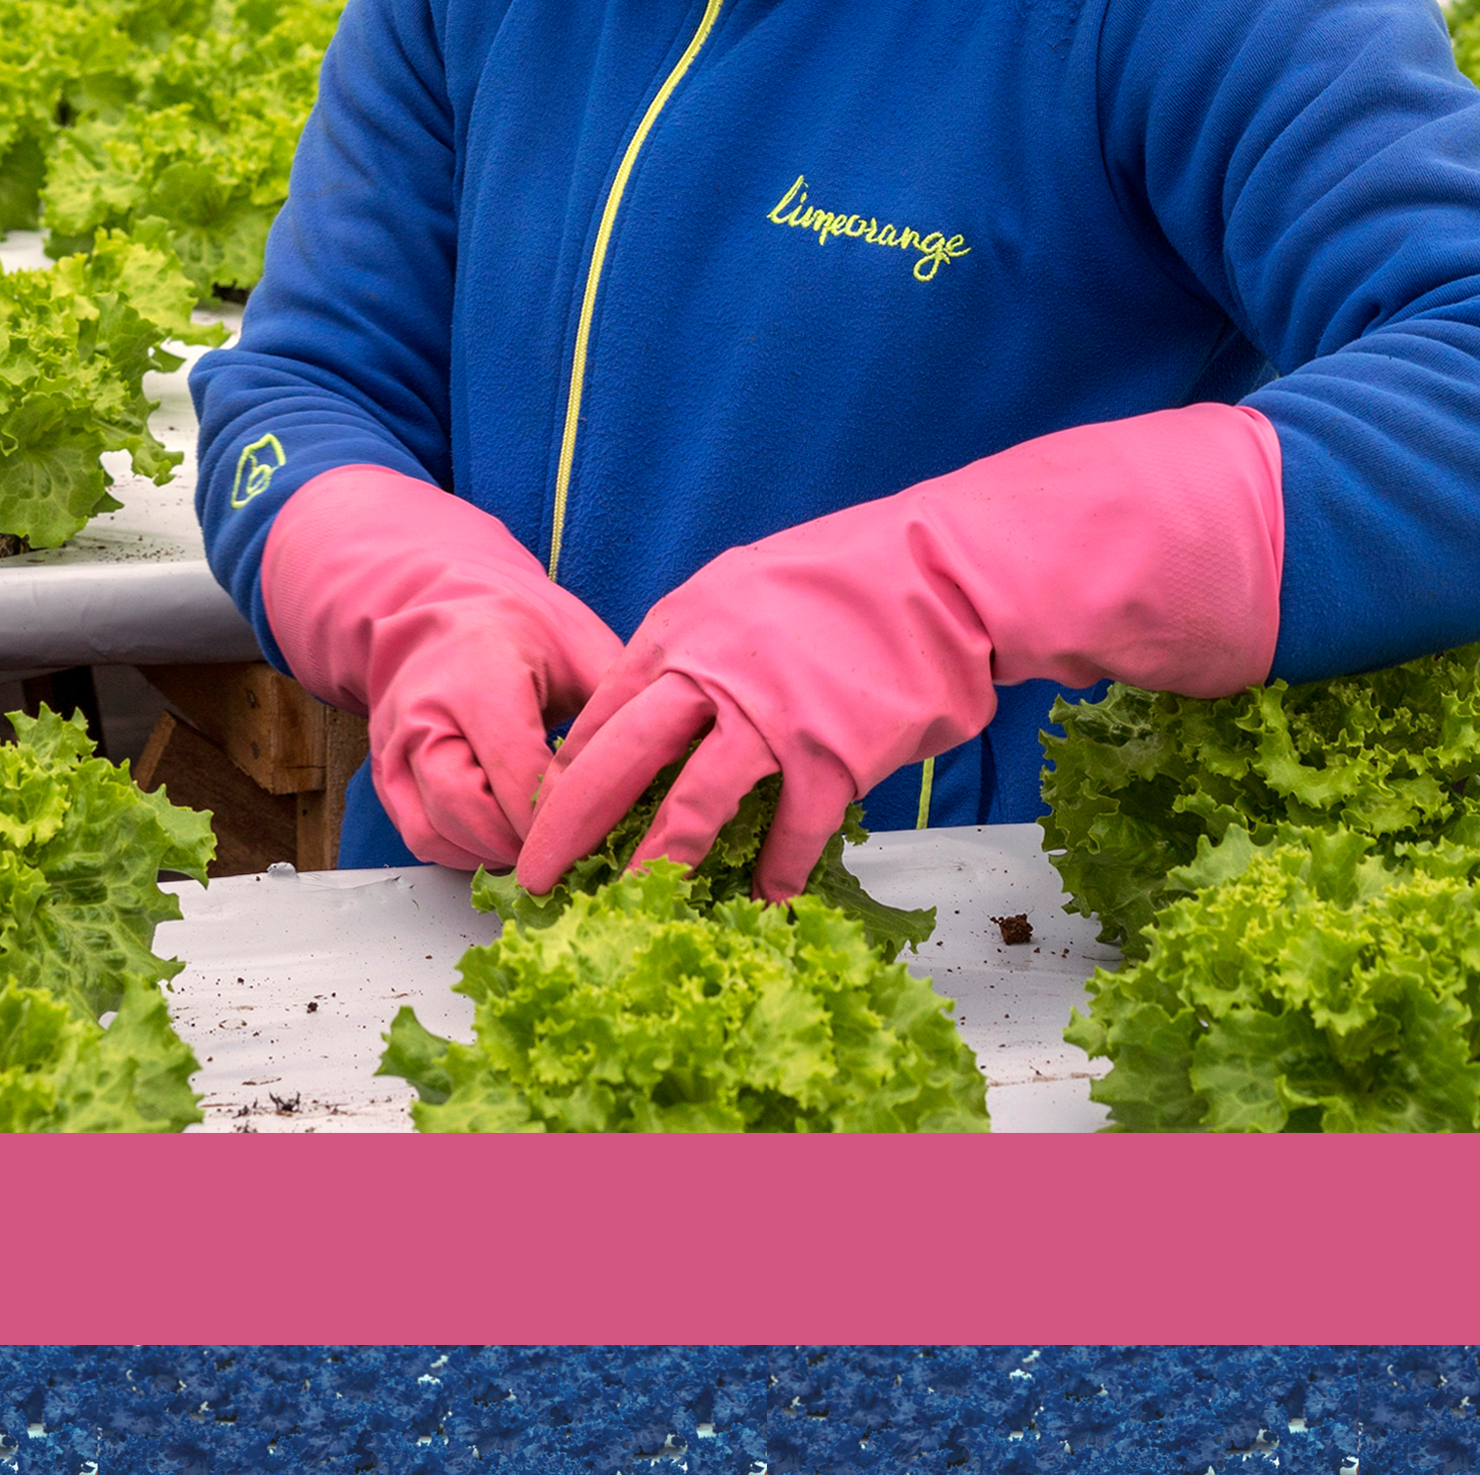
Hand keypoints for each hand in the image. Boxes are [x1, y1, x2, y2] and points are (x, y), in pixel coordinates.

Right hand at [257, 463, 628, 871]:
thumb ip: (618, 706)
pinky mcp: (386, 773)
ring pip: (438, 833)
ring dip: (493, 854)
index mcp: (478, 680)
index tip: (606, 837)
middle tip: (576, 855)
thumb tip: (674, 764)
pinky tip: (503, 841)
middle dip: (527, 847)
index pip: (520, 775)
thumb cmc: (516, 626)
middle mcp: (424, 716)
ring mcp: (396, 748)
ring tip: (543, 849)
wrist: (441, 608)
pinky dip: (462, 851)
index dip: (564, 818)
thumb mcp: (579, 646)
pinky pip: (420, 836)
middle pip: (468, 813)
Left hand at [512, 407, 1286, 903]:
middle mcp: (711, 668)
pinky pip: (790, 830)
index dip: (568, 765)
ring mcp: (769, 714)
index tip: (540, 810)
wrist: (947, 571)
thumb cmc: (853, 578)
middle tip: (532, 876)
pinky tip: (764, 904)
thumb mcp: (749, 587)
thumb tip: (669, 697)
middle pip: (616, 758)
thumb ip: (702, 642)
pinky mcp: (831, 754)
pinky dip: (775, 872)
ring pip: (688, 804)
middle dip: (565, 824)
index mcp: (684, 626)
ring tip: (625, 908)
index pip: (603, 707)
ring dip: (653, 864)